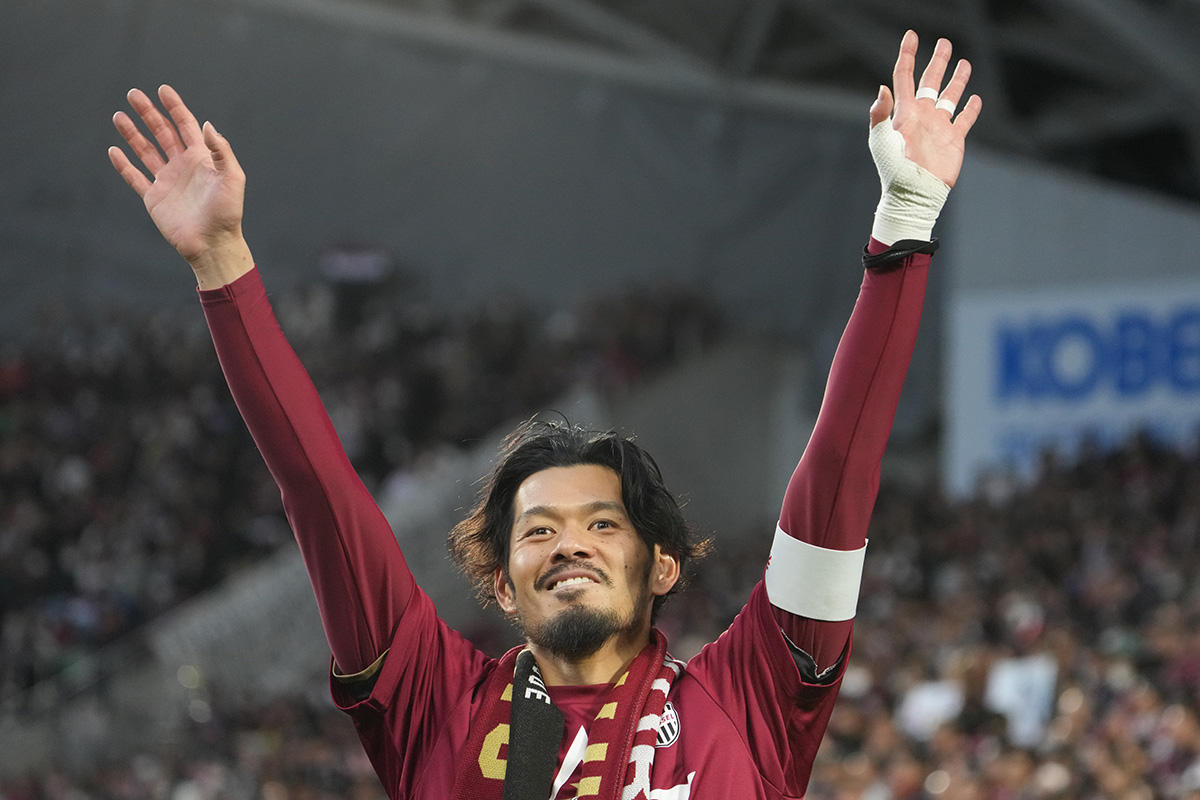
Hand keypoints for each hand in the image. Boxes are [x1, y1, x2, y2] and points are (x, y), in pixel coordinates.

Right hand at [109, 86, 252, 286]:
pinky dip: (124, 165)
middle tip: (133, 94)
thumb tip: (206, 124)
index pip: (186, 126)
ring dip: (132, 133)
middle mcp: (183, 166)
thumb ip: (221, 150)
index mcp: (202, 158)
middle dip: (148, 113)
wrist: (213, 244)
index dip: (175, 107)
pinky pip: (135, 177)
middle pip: (162, 132)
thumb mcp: (232, 178)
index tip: (162, 89)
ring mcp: (167, 181)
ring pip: (146, 151)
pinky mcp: (154, 198)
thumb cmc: (227, 212)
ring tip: (119, 115)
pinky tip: (114, 150)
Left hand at [869, 31, 980, 187]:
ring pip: (950, 96)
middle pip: (930, 81)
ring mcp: (938, 127)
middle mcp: (922, 115)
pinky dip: (970, 109)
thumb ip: (880, 113)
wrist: (914, 192)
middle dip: (937, 62)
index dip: (907, 55)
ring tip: (964, 63)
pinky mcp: (953, 140)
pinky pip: (964, 120)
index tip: (911, 36)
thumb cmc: (894, 168)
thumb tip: (883, 87)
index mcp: (904, 112)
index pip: (904, 76)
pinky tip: (975, 99)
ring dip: (957, 80)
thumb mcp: (881, 139)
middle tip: (944, 43)